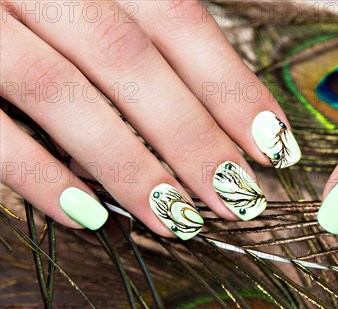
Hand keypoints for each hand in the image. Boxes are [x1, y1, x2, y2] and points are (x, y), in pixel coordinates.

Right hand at [0, 1, 300, 239]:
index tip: (273, 144)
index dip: (229, 84)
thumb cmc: (26, 2)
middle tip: (238, 197)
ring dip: (127, 164)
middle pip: (128, 58)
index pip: (177, 17)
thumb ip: (133, 33)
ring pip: (61, 91)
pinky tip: (87, 216)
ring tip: (177, 220)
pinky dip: (38, 174)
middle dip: (191, 135)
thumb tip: (211, 111)